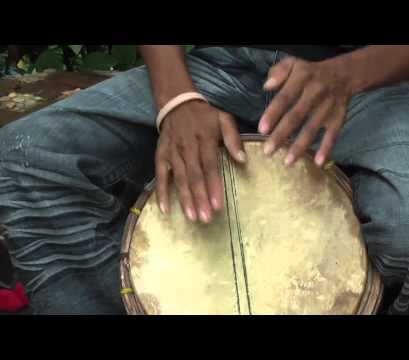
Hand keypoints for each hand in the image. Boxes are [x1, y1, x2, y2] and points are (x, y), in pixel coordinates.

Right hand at [155, 101, 245, 223]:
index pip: (210, 166)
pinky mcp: (161, 156)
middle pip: (194, 176)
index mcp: (205, 139)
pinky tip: (165, 210)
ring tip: (192, 217)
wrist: (176, 102)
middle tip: (206, 218)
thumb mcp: (223, 119)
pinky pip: (160, 176)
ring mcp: (172, 153)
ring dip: (184, 199)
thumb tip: (242, 159)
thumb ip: (233, 138)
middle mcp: (187, 147)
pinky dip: (161, 193)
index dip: (214, 186)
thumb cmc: (204, 115)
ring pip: (179, 179)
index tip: (218, 205)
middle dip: (200, 198)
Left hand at [258, 56, 353, 166]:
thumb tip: (267, 86)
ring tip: (287, 162)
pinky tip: (318, 163)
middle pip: (296, 116)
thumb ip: (278, 72)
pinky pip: (333, 134)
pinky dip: (326, 149)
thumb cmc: (310, 73)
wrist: (344, 74)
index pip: (285, 98)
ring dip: (300, 146)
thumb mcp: (293, 64)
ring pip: (312, 129)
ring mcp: (328, 107)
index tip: (262, 130)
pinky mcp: (338, 117)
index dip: (273, 114)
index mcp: (302, 78)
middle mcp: (315, 93)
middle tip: (268, 151)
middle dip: (281, 135)